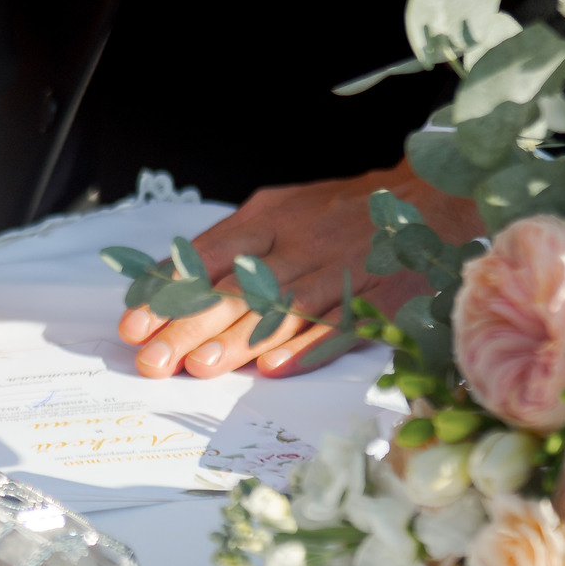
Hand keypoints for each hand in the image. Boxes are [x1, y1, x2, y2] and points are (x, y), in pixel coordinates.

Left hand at [117, 160, 484, 378]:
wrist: (431, 197)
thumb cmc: (338, 213)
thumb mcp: (278, 211)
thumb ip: (229, 246)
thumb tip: (167, 284)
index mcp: (269, 217)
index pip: (208, 256)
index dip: (169, 291)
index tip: (133, 325)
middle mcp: (302, 241)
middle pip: (238, 287)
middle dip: (189, 326)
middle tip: (153, 361)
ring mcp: (344, 268)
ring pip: (283, 308)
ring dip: (239, 340)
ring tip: (199, 367)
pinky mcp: (385, 295)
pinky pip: (341, 323)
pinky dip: (308, 346)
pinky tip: (274, 369)